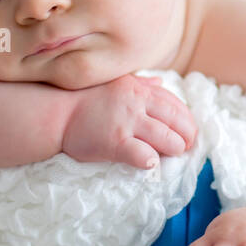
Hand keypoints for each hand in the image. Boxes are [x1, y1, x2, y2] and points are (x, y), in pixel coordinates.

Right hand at [61, 73, 196, 167]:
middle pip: (176, 120)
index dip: (187, 120)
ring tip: (173, 154)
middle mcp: (137, 104)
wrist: (56, 112)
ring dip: (175, 148)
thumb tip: (160, 82)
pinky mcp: (115, 142)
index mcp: (140, 90)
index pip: (175, 104)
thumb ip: (140, 84)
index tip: (189, 131)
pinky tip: (151, 163)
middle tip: (188, 147)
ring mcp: (127, 123)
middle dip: (187, 136)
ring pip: (166, 137)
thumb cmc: (84, 99)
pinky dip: (151, 160)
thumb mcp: (116, 83)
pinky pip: (141, 153)